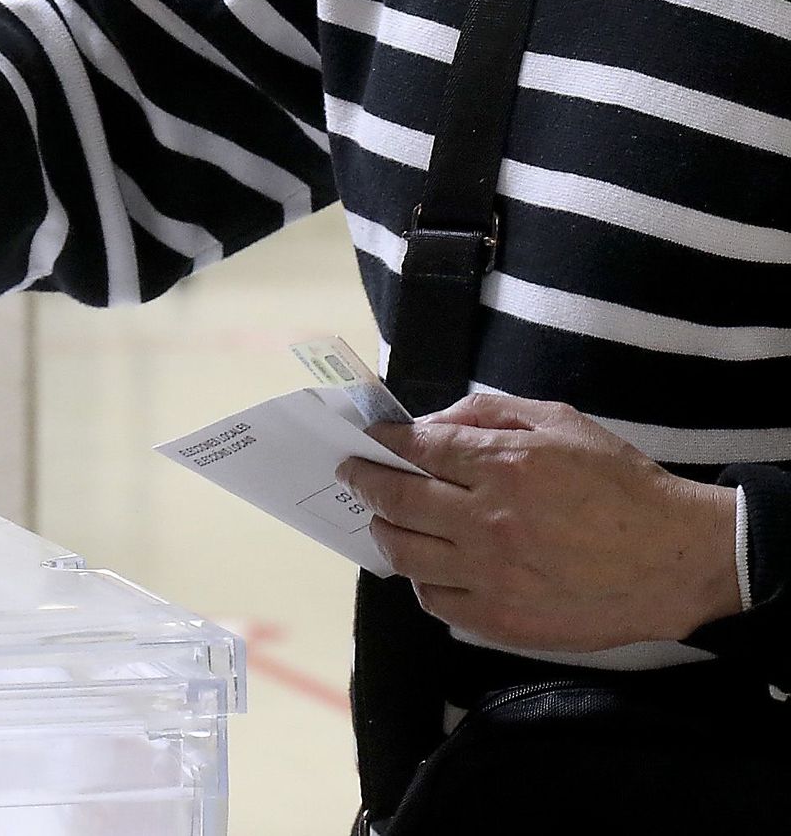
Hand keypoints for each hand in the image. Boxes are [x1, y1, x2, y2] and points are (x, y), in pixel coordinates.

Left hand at [340, 394, 740, 652]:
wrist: (677, 557)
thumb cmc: (621, 483)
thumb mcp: (561, 421)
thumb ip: (489, 412)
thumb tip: (432, 422)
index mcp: (503, 465)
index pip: (416, 448)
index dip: (383, 442)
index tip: (369, 441)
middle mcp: (488, 521)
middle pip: (396, 500)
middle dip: (365, 482)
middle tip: (354, 474)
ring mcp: (492, 575)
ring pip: (404, 554)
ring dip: (385, 531)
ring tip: (384, 520)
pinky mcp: (503, 620)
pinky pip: (436, 602)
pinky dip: (422, 580)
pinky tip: (428, 565)